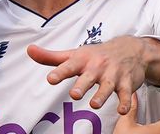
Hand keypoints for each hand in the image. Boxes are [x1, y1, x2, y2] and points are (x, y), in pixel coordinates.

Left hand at [27, 36, 159, 113]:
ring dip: (102, 95)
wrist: (131, 49)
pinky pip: (126, 94)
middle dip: (82, 85)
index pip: (69, 66)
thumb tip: (29, 50)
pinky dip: (126, 102)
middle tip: (74, 95)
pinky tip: (122, 110)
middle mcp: (97, 66)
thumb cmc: (96, 54)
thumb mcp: (74, 54)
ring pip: (107, 86)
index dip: (59, 72)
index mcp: (82, 60)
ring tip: (94, 104)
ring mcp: (113, 75)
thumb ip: (51, 57)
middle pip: (88, 77)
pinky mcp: (127, 83)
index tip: (51, 79)